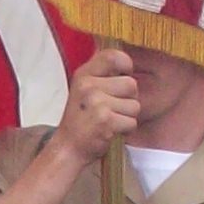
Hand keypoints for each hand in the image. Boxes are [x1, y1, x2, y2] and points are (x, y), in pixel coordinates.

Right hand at [45, 45, 141, 172]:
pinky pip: (132, 122)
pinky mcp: (105, 120)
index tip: (123, 76)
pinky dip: (125, 130)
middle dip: (129, 100)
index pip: (113, 56)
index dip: (126, 65)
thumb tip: (128, 63)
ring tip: (110, 121)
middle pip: (131, 84)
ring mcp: (96, 103)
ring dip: (127, 116)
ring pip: (135, 105)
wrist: (68, 148)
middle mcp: (88, 85)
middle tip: (111, 109)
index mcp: (83, 74)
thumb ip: (103, 74)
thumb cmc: (81, 119)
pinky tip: (110, 131)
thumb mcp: (85, 89)